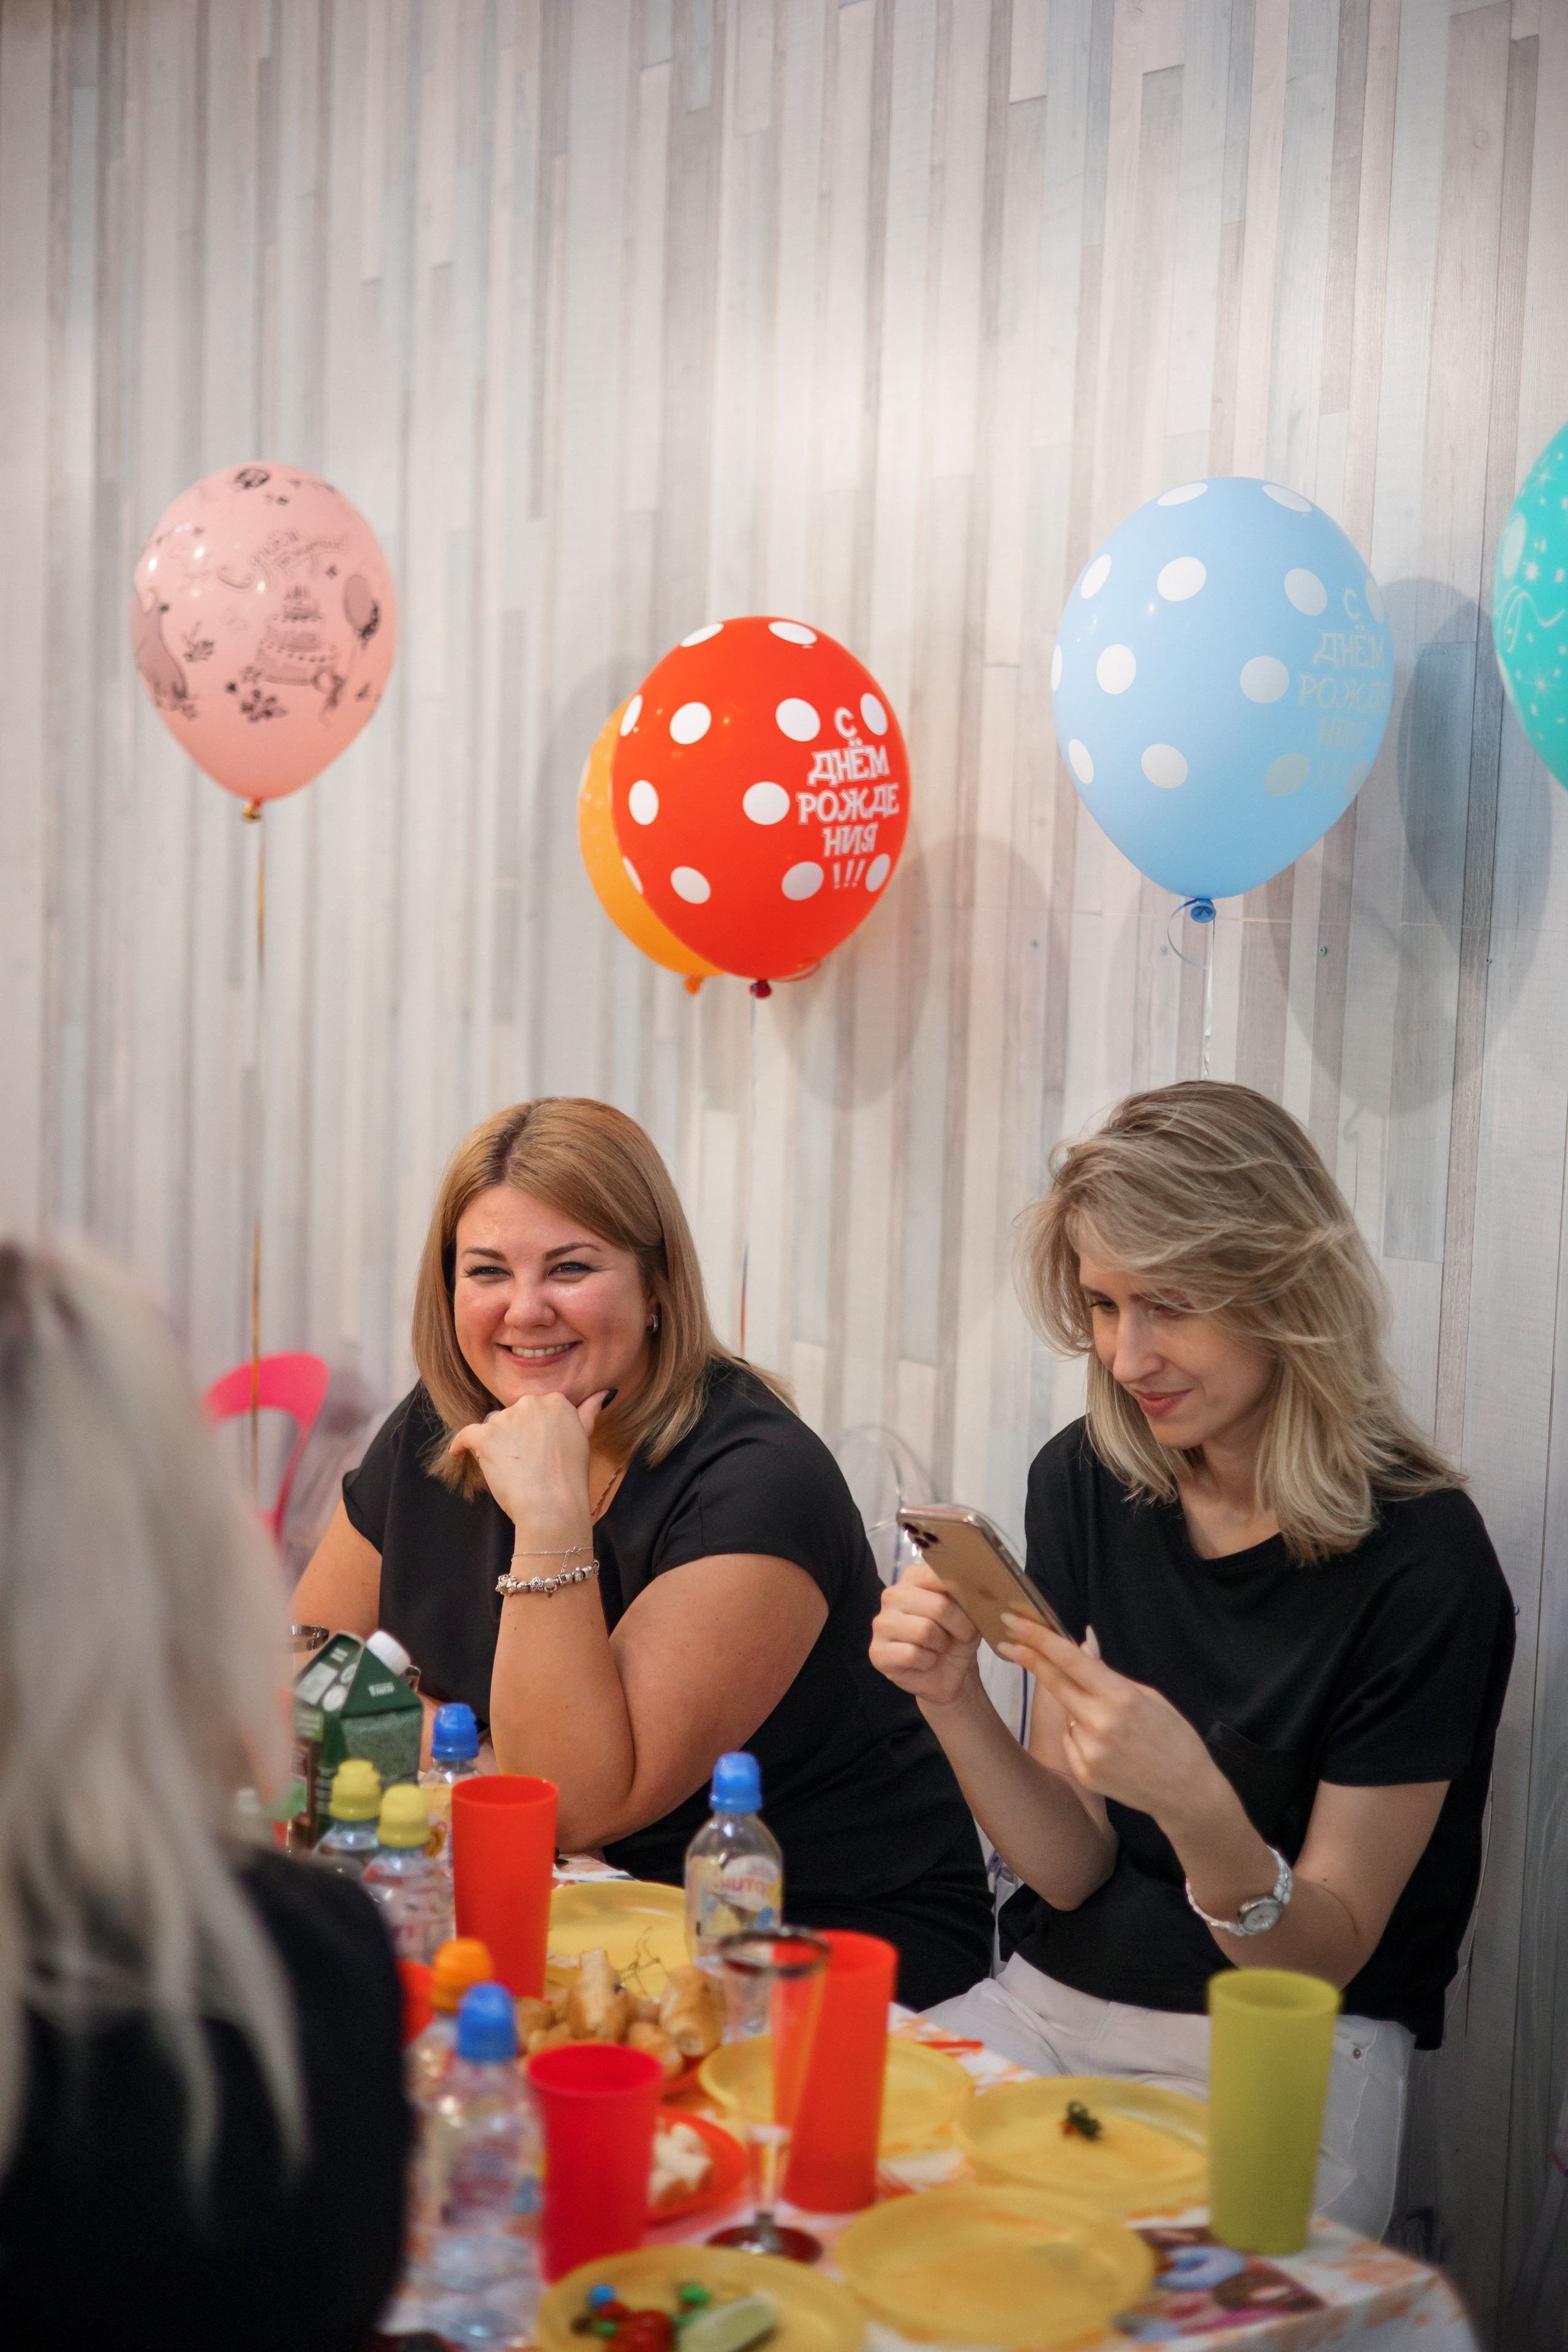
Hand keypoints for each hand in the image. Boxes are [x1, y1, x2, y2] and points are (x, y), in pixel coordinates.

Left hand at [448, 1388, 610, 1537]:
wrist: (552, 1507)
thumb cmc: (570, 1478)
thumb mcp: (584, 1439)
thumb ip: (589, 1412)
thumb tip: (603, 1392)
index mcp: (556, 1401)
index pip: (536, 1410)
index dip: (535, 1432)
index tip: (538, 1451)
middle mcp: (530, 1403)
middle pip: (513, 1416)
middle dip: (515, 1436)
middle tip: (526, 1464)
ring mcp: (506, 1418)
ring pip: (493, 1427)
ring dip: (495, 1445)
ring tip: (508, 1470)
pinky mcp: (485, 1436)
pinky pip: (465, 1435)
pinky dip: (460, 1445)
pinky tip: (458, 1454)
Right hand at [869, 1557, 984, 1709]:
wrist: (951, 1673)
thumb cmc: (957, 1638)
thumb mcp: (971, 1612)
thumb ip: (969, 1595)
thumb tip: (979, 1587)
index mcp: (913, 1578)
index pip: (938, 1574)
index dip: (963, 1595)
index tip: (974, 1607)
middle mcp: (893, 1596)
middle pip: (937, 1606)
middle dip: (959, 1626)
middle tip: (962, 1635)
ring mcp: (882, 1624)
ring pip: (924, 1631)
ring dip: (942, 1645)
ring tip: (939, 1647)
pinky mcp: (878, 1652)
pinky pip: (912, 1655)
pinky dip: (928, 1662)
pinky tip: (926, 1661)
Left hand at [997, 1615, 1220, 1822]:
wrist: (1186, 1793)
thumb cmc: (1174, 1737)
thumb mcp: (1149, 1696)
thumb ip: (1109, 1672)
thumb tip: (1083, 1643)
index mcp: (1121, 1697)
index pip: (1072, 1661)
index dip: (1040, 1639)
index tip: (1014, 1622)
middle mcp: (1101, 1724)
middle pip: (1054, 1683)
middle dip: (1029, 1658)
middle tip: (1008, 1642)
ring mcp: (1090, 1751)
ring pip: (1067, 1714)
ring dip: (1078, 1709)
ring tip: (1115, 1728)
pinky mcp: (1084, 1773)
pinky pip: (1071, 1741)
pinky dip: (1082, 1736)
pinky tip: (1111, 1748)